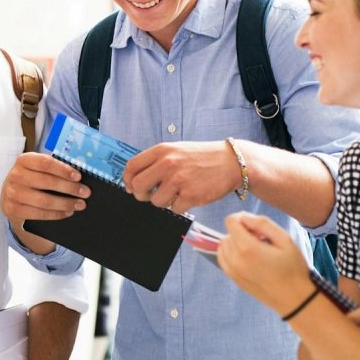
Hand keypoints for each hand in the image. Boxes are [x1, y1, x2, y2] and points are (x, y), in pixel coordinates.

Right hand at [0, 153, 89, 253]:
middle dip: (69, 188)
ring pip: (44, 201)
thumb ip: (52, 168)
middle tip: (85, 192)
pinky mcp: (13, 209)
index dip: (63, 170)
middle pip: (47, 182)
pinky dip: (56, 214)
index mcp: (24, 160)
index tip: (78, 176)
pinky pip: (39, 214)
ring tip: (79, 204)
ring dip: (65, 203)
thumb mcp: (36, 167)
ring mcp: (13, 193)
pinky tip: (67, 212)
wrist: (10, 193)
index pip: (45, 163)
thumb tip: (77, 177)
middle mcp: (16, 175)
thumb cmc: (31, 178)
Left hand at [122, 140, 244, 213]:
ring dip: (164, 201)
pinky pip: (173, 209)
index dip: (127, 180)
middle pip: (137, 187)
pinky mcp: (190, 195)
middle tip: (150, 194)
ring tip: (176, 192)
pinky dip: (179, 206)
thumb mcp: (176, 150)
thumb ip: (155, 161)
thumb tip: (133, 180)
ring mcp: (178, 180)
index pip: (131, 167)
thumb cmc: (202, 157)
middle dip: (141, 194)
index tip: (131, 186)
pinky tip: (189, 195)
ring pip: (155, 201)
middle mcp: (167, 164)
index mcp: (161, 151)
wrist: (231, 162)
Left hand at [216, 212, 314, 314]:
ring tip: (255, 249)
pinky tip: (247, 258)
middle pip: (227, 233)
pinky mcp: (233, 279)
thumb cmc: (293, 268)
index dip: (243, 219)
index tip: (257, 228)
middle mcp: (234, 259)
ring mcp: (232, 271)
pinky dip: (230, 254)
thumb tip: (244, 217)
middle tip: (260, 239)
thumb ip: (263, 224)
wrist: (295, 299)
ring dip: (235, 242)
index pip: (230, 221)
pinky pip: (223, 259)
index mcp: (247, 248)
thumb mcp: (285, 240)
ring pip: (223, 246)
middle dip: (241, 231)